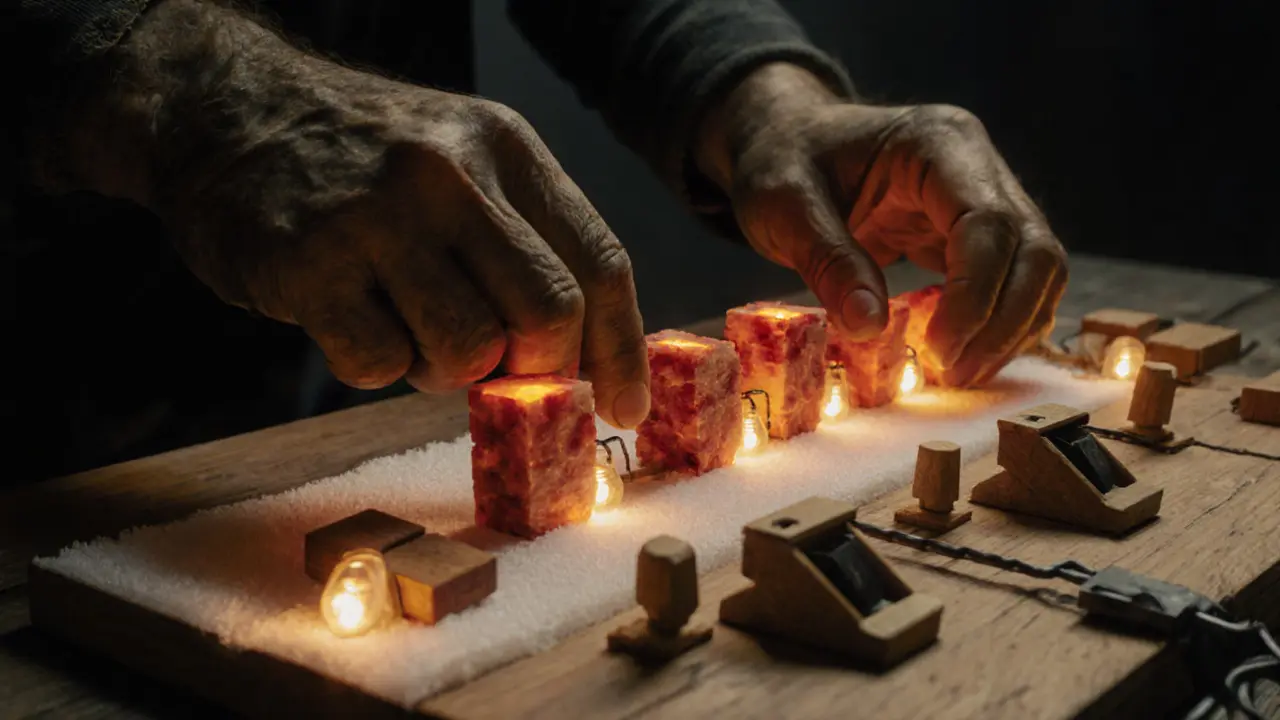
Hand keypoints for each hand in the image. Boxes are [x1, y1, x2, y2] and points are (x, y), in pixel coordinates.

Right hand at [47, 0, 649, 426]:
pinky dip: (376, 366)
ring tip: (412, 331)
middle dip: (537, 369)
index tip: (626, 407)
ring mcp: (379, 218)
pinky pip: (380, 364)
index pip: (599, 264)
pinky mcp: (309, 265)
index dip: (621, 351)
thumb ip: (524, 243)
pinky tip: (352, 320)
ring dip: (446, 370)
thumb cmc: (364, 161)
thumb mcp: (463, 161)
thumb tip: (584, 359)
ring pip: (467, 351)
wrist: (226, 111)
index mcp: (506, 149)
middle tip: (502, 374)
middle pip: (547, 314)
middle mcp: (450, 175)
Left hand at [695, 63, 1066, 387]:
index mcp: (938, 142)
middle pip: (1033, 250)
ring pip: (1038, 270)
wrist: (787, 135)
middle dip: (1002, 323)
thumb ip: (828, 261)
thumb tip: (869, 328)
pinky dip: (999, 324)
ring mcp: (984, 196)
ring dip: (1008, 330)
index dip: (974, 296)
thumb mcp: (783, 204)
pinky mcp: (974, 231)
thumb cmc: (782, 157)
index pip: (989, 225)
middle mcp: (978, 165)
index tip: (937, 352)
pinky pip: (1013, 281)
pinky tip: (962, 356)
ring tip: (956, 375)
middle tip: (952, 377)